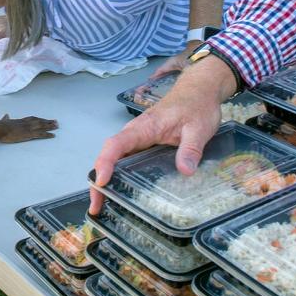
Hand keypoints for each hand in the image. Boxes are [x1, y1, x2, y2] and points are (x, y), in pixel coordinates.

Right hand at [0, 115, 57, 142]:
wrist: (0, 128)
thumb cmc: (0, 126)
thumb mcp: (4, 121)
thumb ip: (6, 118)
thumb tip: (6, 115)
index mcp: (21, 121)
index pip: (32, 119)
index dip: (39, 119)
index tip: (44, 119)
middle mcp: (27, 123)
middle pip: (39, 121)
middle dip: (47, 121)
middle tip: (55, 121)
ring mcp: (29, 128)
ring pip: (42, 126)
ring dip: (50, 126)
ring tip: (57, 126)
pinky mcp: (29, 134)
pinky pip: (41, 134)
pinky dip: (47, 134)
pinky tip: (53, 135)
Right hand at [89, 57, 229, 212]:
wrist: (198, 90)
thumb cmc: (197, 106)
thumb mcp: (199, 128)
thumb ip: (191, 148)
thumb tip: (185, 170)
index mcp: (145, 127)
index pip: (117, 144)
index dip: (105, 163)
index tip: (101, 182)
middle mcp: (135, 132)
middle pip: (108, 155)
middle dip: (97, 179)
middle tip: (96, 206)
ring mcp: (137, 137)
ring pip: (113, 157)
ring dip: (104, 179)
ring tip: (102, 204)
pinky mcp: (143, 142)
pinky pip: (123, 157)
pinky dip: (116, 174)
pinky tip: (119, 190)